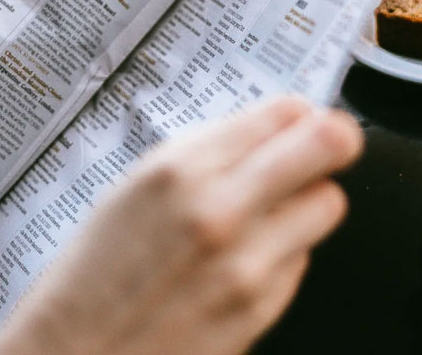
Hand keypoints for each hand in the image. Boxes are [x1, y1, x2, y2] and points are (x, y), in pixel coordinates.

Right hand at [0, 97, 363, 354]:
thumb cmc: (90, 279)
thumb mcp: (134, 190)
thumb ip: (206, 156)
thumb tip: (274, 128)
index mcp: (178, 170)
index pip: (284, 112)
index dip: (296, 116)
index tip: (295, 124)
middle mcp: (220, 211)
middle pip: (330, 146)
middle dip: (331, 144)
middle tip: (320, 150)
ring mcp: (248, 265)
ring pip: (328, 205)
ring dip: (306, 204)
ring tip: (269, 215)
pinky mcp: (262, 310)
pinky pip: (302, 261)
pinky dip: (284, 255)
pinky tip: (242, 263)